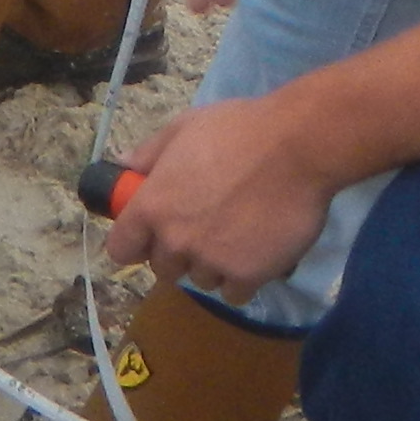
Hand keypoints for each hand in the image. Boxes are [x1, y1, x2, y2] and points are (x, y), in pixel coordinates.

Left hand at [100, 93, 346, 308]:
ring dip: (212, 265)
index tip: (149, 236)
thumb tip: (123, 165)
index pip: (120, 249)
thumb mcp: (185, 127)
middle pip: (162, 268)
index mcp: (152, 205)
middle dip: (178, 253)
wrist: (298, 148)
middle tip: (204, 229)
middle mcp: (175, 240)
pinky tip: (255, 253)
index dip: (134, 243)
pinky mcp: (246, 276)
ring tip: (237, 236)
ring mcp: (211, 261)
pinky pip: (233, 293)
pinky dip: (242, 279)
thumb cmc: (240, 129)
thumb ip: (149, 153)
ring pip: (200, 280)